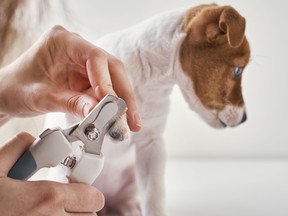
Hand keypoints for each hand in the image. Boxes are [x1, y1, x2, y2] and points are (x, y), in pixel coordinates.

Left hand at [0, 25, 140, 131]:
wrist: (8, 93)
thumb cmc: (16, 88)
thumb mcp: (41, 97)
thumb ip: (72, 103)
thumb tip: (99, 113)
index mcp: (63, 42)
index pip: (96, 58)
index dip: (107, 81)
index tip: (112, 105)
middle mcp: (78, 48)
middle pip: (112, 68)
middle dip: (124, 95)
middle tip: (132, 119)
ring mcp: (84, 62)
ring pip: (114, 79)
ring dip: (122, 102)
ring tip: (130, 123)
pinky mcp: (87, 76)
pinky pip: (106, 89)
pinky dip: (113, 105)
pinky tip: (119, 118)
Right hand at [0, 132, 103, 214]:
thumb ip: (17, 148)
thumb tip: (32, 141)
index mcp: (47, 199)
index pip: (93, 197)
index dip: (87, 189)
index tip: (75, 185)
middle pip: (91, 214)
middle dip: (83, 204)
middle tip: (66, 197)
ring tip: (53, 209)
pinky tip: (41, 215)